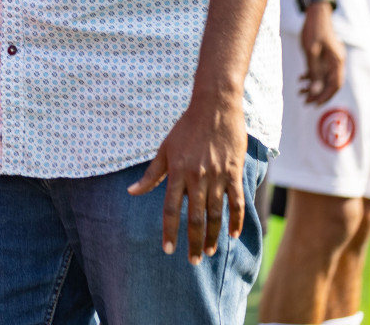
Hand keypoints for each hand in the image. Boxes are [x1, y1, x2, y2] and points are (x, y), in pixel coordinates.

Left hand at [128, 93, 246, 263]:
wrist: (215, 107)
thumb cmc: (186, 128)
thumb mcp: (164, 148)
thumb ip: (151, 174)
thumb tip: (132, 191)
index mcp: (177, 172)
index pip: (170, 209)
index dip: (169, 231)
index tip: (168, 249)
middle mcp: (197, 177)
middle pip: (194, 217)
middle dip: (193, 241)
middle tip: (192, 261)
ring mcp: (218, 176)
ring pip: (216, 214)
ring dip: (212, 235)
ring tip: (209, 252)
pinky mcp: (235, 173)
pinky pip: (237, 202)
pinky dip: (235, 220)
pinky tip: (233, 234)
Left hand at [299, 2, 344, 104]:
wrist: (315, 13)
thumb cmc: (313, 30)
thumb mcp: (310, 51)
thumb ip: (313, 71)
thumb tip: (314, 91)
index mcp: (337, 62)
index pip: (335, 84)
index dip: (325, 96)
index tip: (313, 104)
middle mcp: (336, 62)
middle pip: (330, 83)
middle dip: (318, 93)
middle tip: (304, 101)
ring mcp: (331, 58)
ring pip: (324, 77)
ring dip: (313, 86)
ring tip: (301, 92)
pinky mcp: (324, 55)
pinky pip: (320, 70)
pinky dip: (312, 76)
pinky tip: (301, 79)